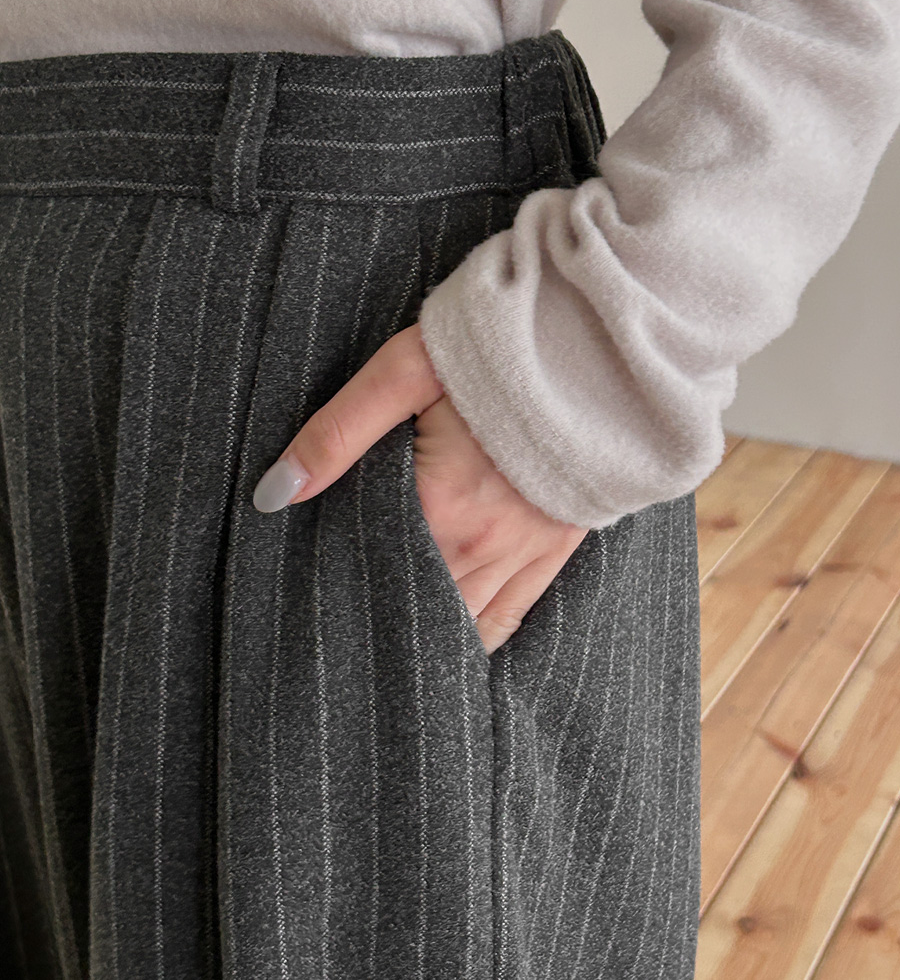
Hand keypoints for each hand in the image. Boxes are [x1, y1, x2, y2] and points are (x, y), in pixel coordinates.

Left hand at [252, 322, 589, 653]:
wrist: (598, 344)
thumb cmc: (497, 350)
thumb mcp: (405, 370)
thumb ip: (338, 432)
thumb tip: (275, 493)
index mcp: (440, 506)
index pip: (368, 574)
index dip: (334, 589)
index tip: (307, 603)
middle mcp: (482, 545)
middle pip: (412, 608)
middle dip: (372, 620)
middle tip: (334, 639)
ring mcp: (524, 553)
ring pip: (460, 624)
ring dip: (421, 640)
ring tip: (381, 653)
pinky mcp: (555, 548)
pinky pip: (510, 616)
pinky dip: (477, 636)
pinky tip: (450, 648)